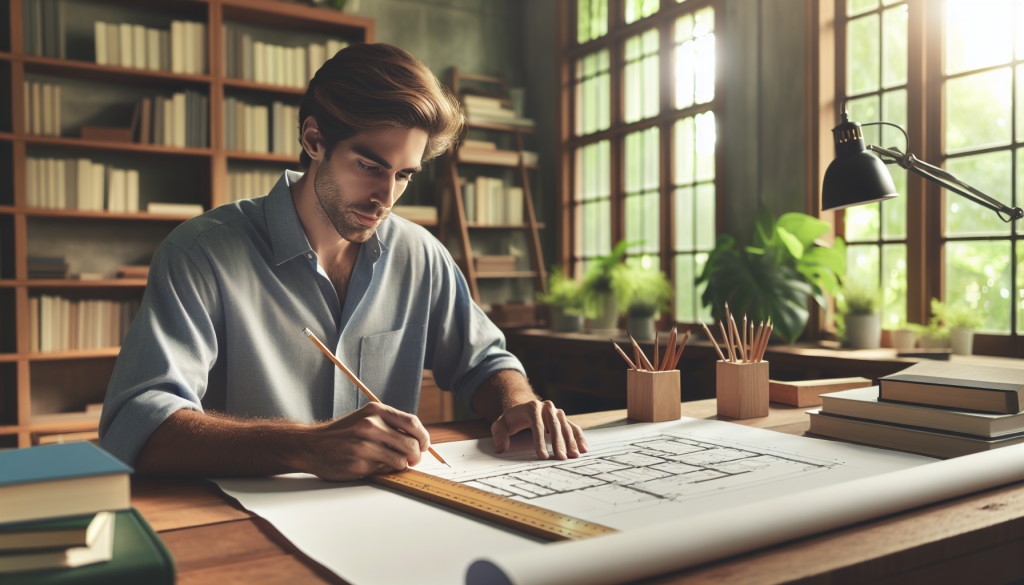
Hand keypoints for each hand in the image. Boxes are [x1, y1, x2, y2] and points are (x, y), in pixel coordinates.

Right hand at [303, 402, 430, 480]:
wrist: (312, 446)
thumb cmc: (343, 433)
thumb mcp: (365, 418)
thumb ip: (389, 424)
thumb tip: (418, 439)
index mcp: (375, 411)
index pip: (412, 423)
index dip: (423, 436)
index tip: (424, 445)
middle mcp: (371, 426)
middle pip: (411, 443)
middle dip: (417, 455)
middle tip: (413, 459)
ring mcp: (365, 446)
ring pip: (401, 460)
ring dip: (401, 465)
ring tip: (393, 463)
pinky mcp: (359, 464)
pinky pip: (385, 470)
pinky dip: (385, 470)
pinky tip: (375, 466)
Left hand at [491, 400, 589, 459]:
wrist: (522, 408)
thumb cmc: (511, 419)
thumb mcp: (500, 424)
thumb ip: (499, 435)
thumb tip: (501, 449)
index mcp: (531, 408)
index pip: (537, 426)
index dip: (540, 442)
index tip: (543, 456)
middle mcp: (546, 407)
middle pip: (554, 426)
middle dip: (559, 443)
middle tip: (561, 458)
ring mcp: (556, 411)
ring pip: (565, 426)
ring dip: (571, 441)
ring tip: (574, 456)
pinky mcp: (563, 417)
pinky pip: (573, 427)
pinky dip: (579, 437)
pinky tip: (583, 448)